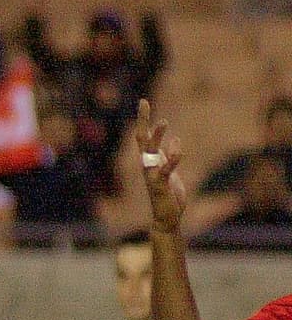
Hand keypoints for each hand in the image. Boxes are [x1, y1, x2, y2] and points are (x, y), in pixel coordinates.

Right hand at [135, 98, 185, 232]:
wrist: (166, 218)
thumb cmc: (168, 195)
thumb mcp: (169, 171)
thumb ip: (169, 156)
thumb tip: (175, 141)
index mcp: (150, 161)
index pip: (143, 137)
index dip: (143, 119)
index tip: (143, 101)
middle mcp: (147, 166)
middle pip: (142, 140)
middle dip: (143, 121)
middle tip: (144, 102)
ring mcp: (152, 176)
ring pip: (151, 153)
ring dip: (156, 137)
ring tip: (163, 122)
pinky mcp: (161, 186)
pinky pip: (166, 170)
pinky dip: (172, 159)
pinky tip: (178, 148)